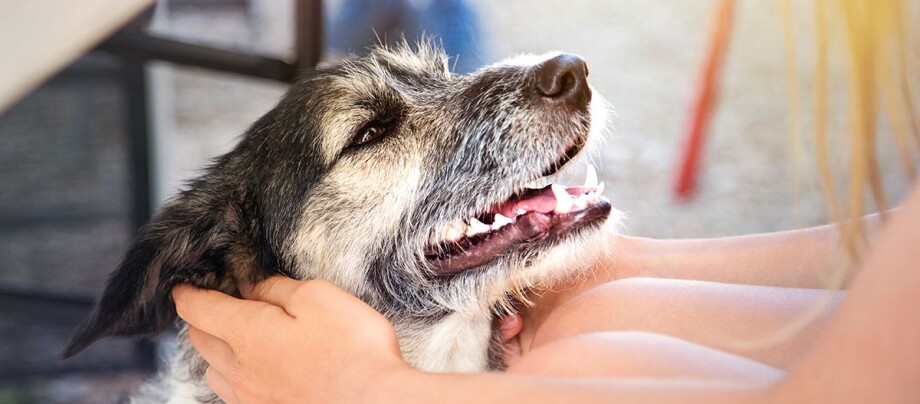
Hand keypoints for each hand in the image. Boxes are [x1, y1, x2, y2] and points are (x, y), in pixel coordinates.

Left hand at [172, 277, 412, 403]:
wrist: (375, 402)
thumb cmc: (352, 349)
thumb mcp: (318, 298)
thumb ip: (278, 288)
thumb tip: (253, 286)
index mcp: (247, 333)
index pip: (198, 308)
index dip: (187, 292)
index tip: (184, 284)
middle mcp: (240, 368)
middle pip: (199, 339)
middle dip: (200, 317)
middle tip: (215, 301)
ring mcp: (251, 396)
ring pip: (212, 369)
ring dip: (215, 348)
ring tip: (234, 335)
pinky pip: (232, 391)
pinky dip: (232, 373)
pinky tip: (253, 368)